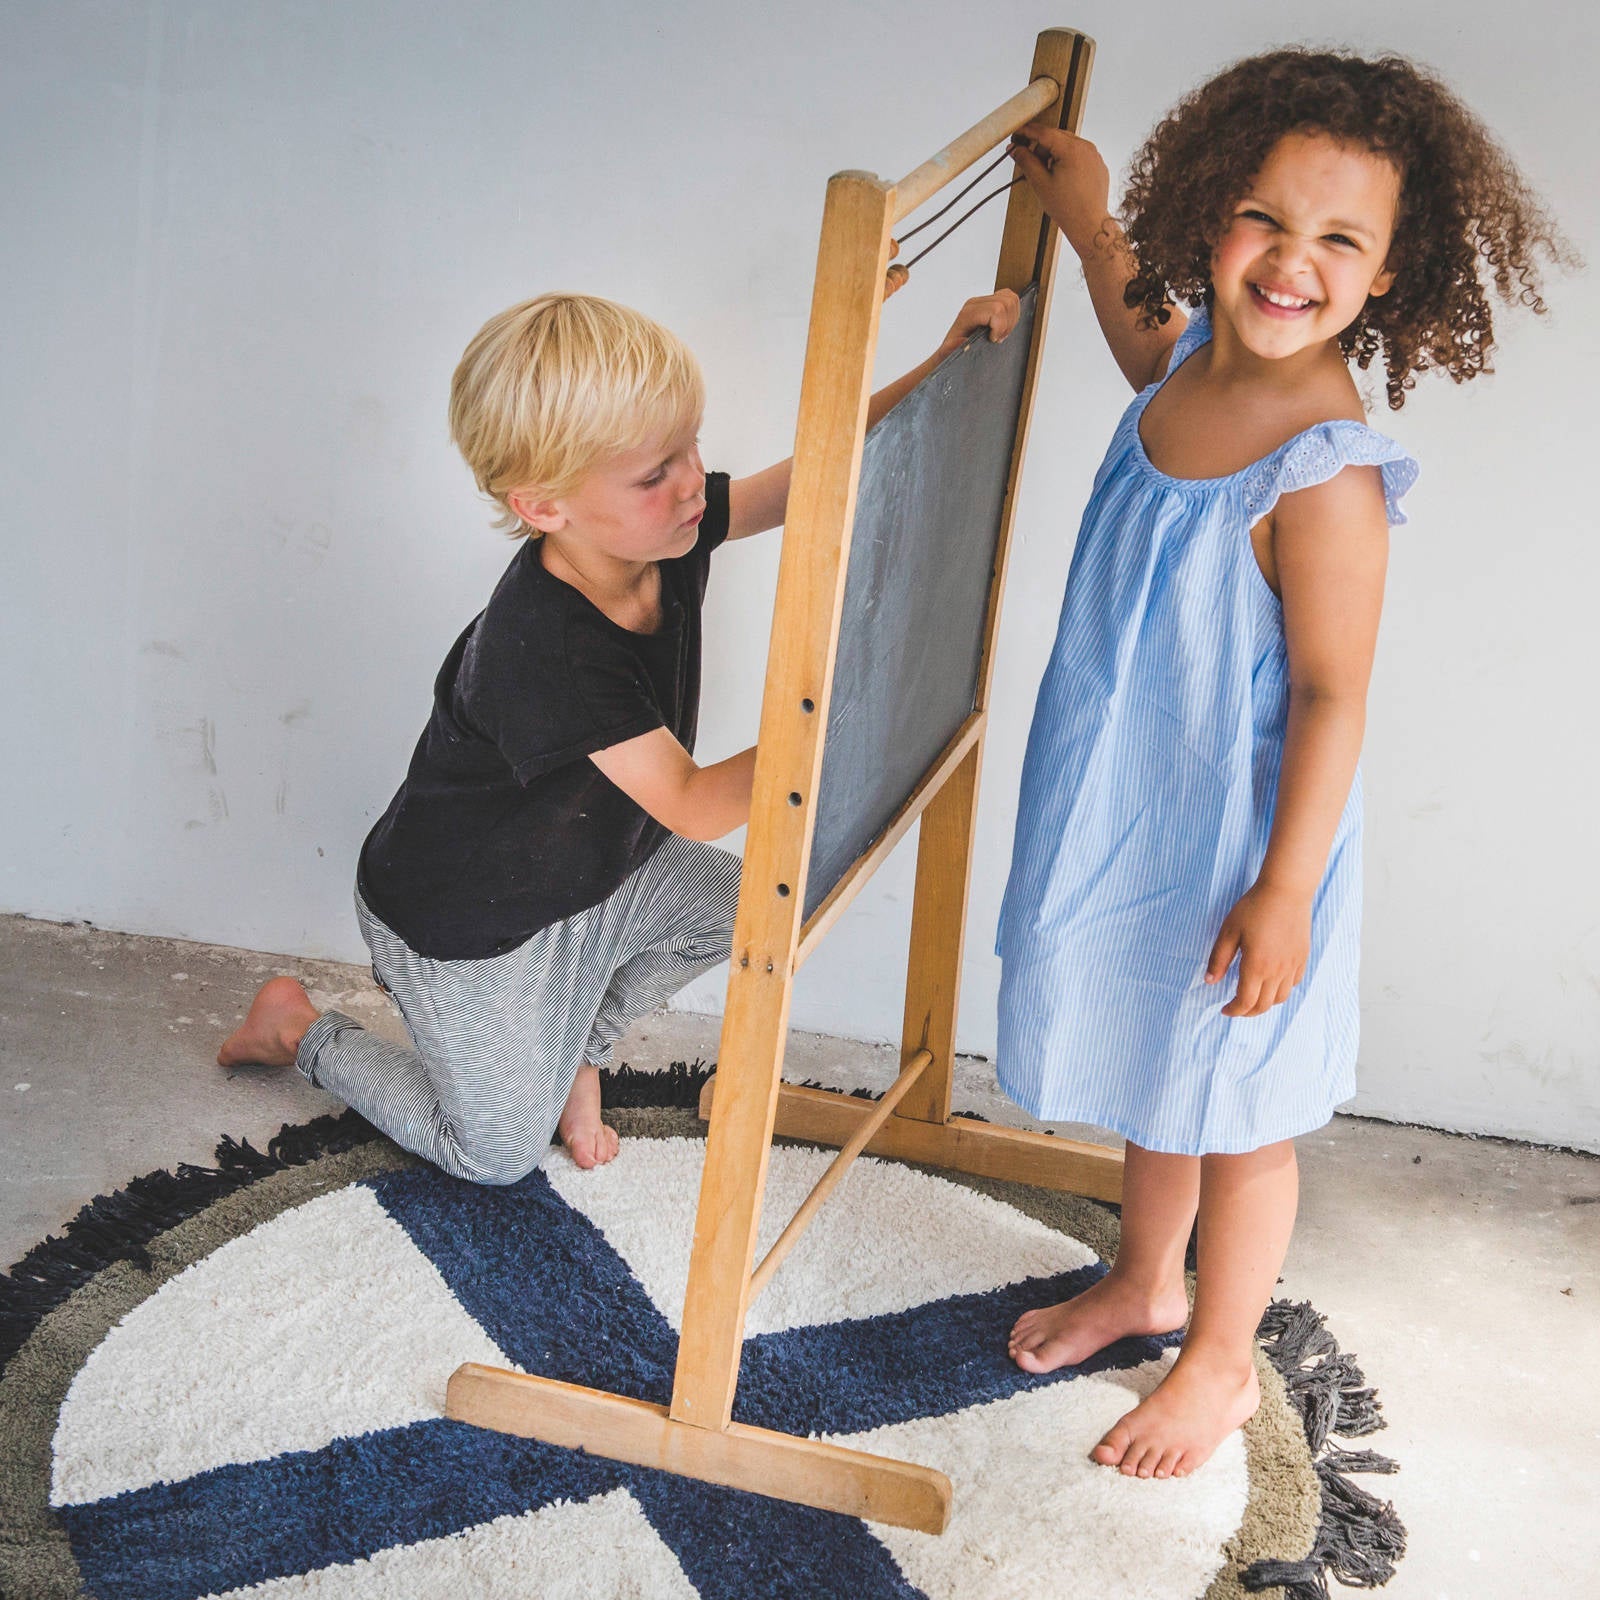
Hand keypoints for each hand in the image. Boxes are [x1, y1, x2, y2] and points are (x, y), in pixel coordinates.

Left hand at [937, 288, 1021, 357]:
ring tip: (1000, 333)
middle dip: (1007, 324)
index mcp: (968, 314)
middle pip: (1006, 302)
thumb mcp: (949, 353)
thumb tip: (960, 342)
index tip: (993, 340)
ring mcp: (984, 301)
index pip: (996, 309)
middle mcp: (975, 303)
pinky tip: (1003, 327)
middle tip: (998, 338)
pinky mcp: (991, 301)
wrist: (952, 349)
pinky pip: (1010, 299)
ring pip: (1011, 299)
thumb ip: (951, 348)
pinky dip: (1013, 314)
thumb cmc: (953, 351)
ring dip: (1011, 319)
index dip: (1000, 327)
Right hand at [1007, 127, 1111, 254]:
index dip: (1028, 132)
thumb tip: (1015, 149)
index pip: (1044, 132)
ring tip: (1047, 175)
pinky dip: (1067, 160)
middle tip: (1029, 160)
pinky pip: (1079, 155)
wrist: (1089, 225)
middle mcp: (1086, 147)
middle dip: (1041, 146)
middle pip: (1057, 137)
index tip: (1017, 135)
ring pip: (1068, 145)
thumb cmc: (1067, 208)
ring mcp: (1094, 155)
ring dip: (1054, 153)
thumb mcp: (1040, 183)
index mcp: (1072, 149)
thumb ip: (1026, 161)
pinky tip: (1061, 178)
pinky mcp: (1098, 165)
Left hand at [1204, 881, 1311, 1017]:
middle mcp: (1277, 971)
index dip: (1233, 1010)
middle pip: (1264, 1005)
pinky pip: (1293, 984)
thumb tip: (1209, 981)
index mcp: (1256, 966)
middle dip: (1247, 1012)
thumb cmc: (1254, 908)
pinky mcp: (1302, 958)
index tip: (1224, 1009)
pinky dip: (1281, 990)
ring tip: (1252, 996)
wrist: (1286, 891)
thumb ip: (1219, 959)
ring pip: (1280, 998)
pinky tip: (1271, 982)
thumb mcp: (1229, 931)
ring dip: (1265, 1003)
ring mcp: (1293, 965)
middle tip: (1236, 1007)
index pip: (1246, 1002)